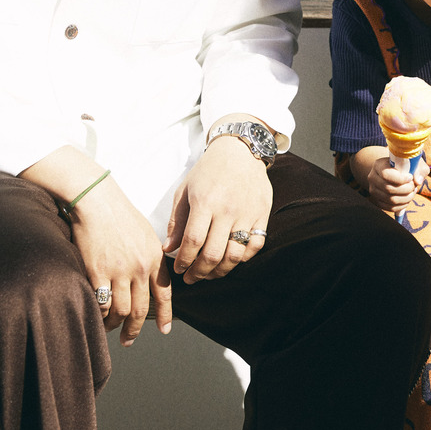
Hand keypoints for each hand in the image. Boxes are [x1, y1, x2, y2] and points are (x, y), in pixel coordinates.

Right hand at [69, 178, 172, 343]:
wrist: (96, 200)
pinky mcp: (97, 272)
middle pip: (141, 309)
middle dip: (135, 329)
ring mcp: (119, 271)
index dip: (165, 314)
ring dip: (115, 325)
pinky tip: (97, 316)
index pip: (164, 293)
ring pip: (121, 311)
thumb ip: (150, 256)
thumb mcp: (145, 234)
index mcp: (153, 258)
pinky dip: (100, 314)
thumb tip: (152, 275)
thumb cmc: (119, 214)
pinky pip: (102, 303)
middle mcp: (139, 268)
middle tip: (128, 341)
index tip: (164, 330)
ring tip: (109, 329)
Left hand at [165, 134, 273, 283]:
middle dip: (199, 273)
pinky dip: (243, 258)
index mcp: (205, 202)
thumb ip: (177, 221)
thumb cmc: (208, 171)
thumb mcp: (185, 190)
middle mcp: (227, 210)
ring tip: (209, 274)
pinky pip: (255, 245)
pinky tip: (231, 259)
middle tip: (191, 278)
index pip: (192, 242)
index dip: (184, 261)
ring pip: (234, 255)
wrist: (240, 151)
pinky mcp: (262, 215)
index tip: (178, 269)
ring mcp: (247, 214)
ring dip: (220, 271)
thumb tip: (168, 249)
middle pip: (212, 254)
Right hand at [353, 146, 425, 212]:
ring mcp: (373, 190)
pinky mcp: (377, 201)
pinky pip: (390, 208)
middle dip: (406, 189)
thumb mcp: (414, 162)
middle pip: (388, 189)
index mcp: (379, 165)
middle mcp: (373, 178)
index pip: (386, 174)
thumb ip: (418, 169)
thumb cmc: (406, 166)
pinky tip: (407, 199)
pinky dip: (402, 205)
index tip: (410, 178)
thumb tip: (418, 181)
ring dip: (406, 198)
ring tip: (412, 192)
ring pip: (391, 200)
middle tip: (413, 186)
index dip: (400, 179)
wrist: (394, 171)